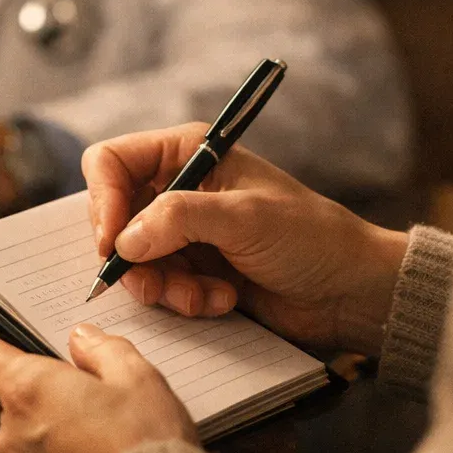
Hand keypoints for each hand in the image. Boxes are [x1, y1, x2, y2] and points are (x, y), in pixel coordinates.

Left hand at [0, 324, 196, 452]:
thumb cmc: (144, 447)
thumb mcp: (137, 378)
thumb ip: (103, 350)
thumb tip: (83, 339)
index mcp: (29, 391)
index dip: (1, 346)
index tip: (26, 346)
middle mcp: (13, 434)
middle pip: (14, 401)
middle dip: (49, 395)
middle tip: (94, 396)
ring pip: (32, 441)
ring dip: (59, 435)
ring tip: (107, 438)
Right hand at [85, 123, 410, 354]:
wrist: (348, 290)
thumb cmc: (309, 238)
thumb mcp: (245, 218)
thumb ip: (180, 219)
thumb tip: (123, 240)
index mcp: (188, 151)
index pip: (111, 162)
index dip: (103, 201)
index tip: (112, 244)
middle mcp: (179, 187)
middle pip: (114, 217)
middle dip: (133, 257)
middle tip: (153, 285)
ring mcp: (184, 232)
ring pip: (133, 260)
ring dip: (164, 286)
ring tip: (205, 296)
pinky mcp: (192, 270)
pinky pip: (159, 288)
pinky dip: (183, 301)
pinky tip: (222, 301)